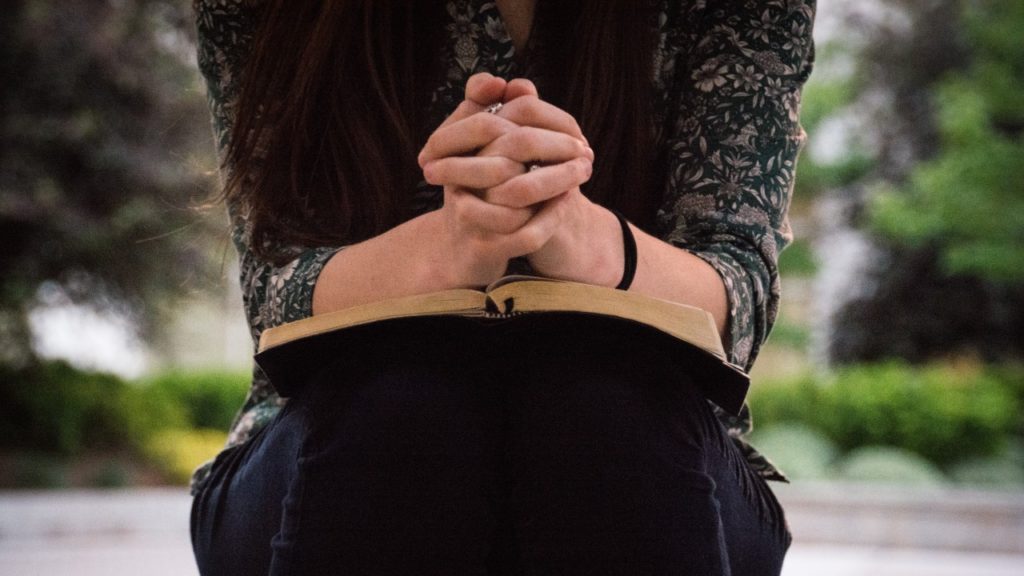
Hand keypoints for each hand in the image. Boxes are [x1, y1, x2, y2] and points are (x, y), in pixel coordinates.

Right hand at [416, 74, 573, 287]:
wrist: (462, 252)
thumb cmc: (481, 192)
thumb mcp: (485, 151)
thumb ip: (503, 115)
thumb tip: (521, 84)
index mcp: (454, 149)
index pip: (492, 118)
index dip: (541, 118)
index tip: (574, 129)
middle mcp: (454, 178)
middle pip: (512, 147)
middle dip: (557, 146)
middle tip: (586, 151)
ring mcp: (467, 214)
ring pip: (518, 191)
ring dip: (559, 181)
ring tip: (583, 175)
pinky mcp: (482, 247)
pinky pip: (524, 232)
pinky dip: (551, 218)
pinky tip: (567, 204)